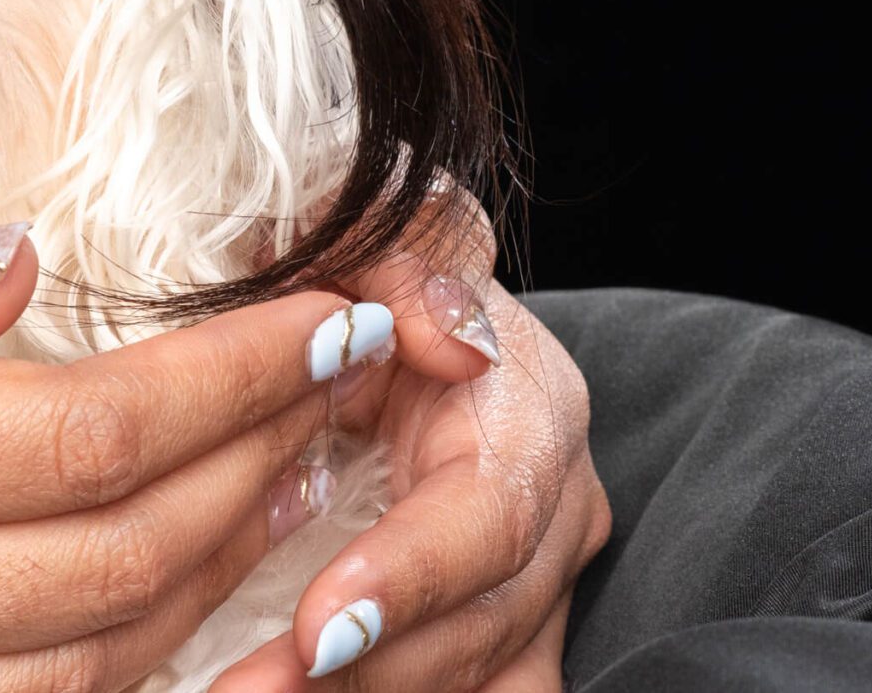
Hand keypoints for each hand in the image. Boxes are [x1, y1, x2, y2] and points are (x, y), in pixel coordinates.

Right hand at [0, 227, 400, 691]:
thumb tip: (22, 269)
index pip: (70, 429)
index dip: (229, 379)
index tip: (330, 318)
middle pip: (103, 566)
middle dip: (255, 477)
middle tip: (345, 395)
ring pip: (67, 683)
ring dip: (203, 597)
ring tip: (282, 500)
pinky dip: (84, 690)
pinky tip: (142, 629)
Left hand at [211, 192, 612, 691]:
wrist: (358, 314)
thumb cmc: (348, 268)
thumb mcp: (360, 226)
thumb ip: (406, 246)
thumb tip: (450, 335)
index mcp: (527, 403)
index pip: (488, 514)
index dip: (409, 575)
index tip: (319, 626)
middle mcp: (552, 500)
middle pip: (482, 617)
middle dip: (369, 670)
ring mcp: (534, 574)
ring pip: (480, 671)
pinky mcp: (501, 625)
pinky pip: (481, 689)